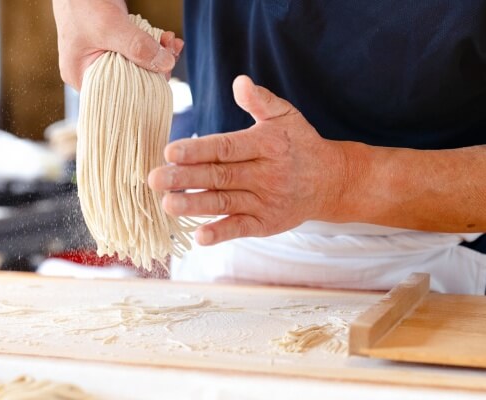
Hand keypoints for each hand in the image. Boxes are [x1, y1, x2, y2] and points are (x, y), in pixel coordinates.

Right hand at [52, 0, 183, 89]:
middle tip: (171, 52)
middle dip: (155, 68)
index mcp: (81, 77)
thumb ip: (137, 47)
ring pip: (136, 65)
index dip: (144, 88)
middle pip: (130, 80)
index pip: (118, 95)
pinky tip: (165, 38)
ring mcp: (102, 57)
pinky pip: (136, 52)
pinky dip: (152, 45)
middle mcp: (91, 71)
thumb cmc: (82, 3)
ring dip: (157, 54)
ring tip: (170, 42)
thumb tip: (166, 65)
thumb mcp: (111, 26)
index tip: (164, 72)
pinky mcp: (113, 44)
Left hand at [148, 75, 349, 245]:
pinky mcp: (265, 223)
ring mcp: (265, 201)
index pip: (226, 148)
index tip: (170, 151)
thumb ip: (261, 100)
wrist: (330, 181)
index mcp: (266, 145)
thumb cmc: (298, 143)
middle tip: (154, 178)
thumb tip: (239, 81)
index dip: (197, 150)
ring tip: (167, 204)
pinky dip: (221, 233)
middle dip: (185, 177)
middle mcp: (266, 174)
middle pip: (219, 176)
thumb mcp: (285, 116)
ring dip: (195, 205)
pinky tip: (199, 236)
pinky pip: (240, 228)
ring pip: (225, 202)